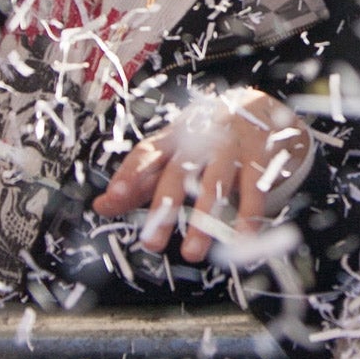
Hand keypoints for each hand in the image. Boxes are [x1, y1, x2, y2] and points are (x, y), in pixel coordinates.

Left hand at [92, 88, 310, 264]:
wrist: (255, 105)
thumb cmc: (202, 138)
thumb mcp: (169, 154)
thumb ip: (138, 182)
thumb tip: (100, 207)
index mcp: (171, 138)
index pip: (146, 153)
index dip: (129, 174)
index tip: (112, 197)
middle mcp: (199, 139)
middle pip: (178, 173)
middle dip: (164, 208)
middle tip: (151, 244)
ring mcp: (230, 146)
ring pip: (214, 185)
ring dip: (204, 221)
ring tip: (192, 253)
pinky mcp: (258, 157)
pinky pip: (253, 188)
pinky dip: (248, 214)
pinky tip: (242, 237)